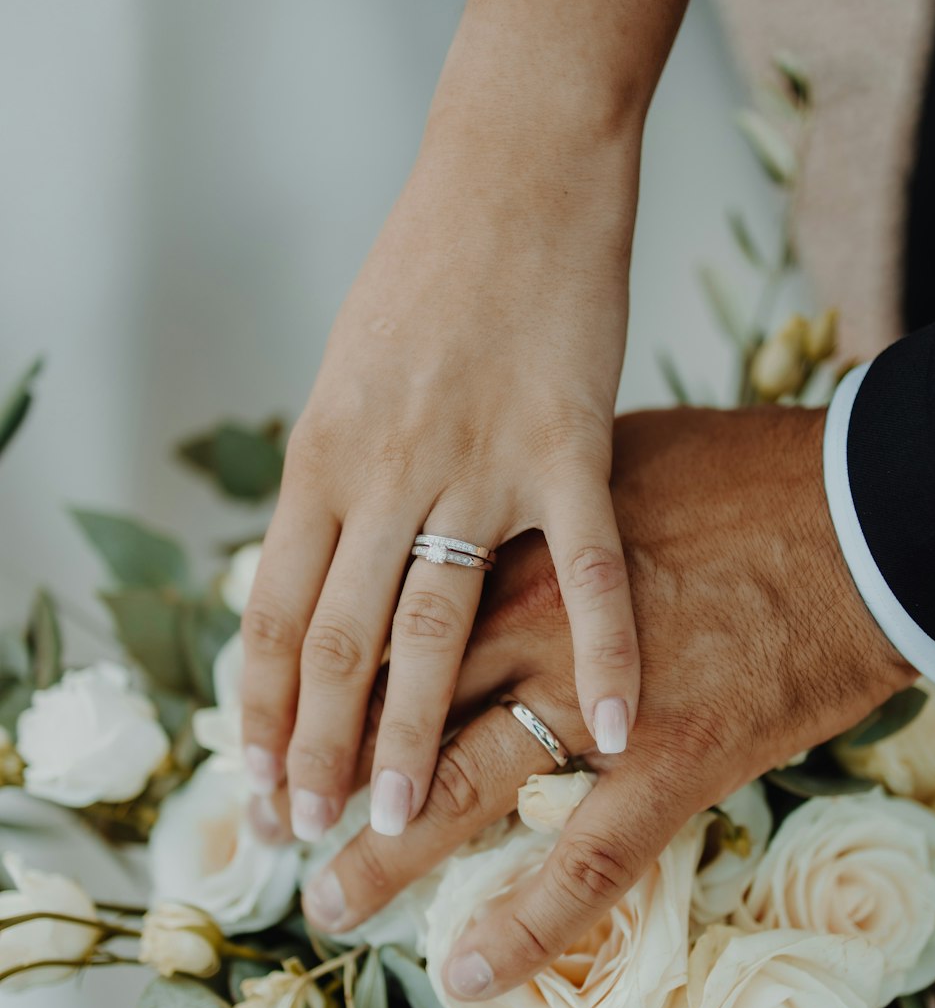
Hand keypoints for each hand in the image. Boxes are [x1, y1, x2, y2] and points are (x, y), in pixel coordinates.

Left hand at [240, 106, 642, 846]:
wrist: (511, 169)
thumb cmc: (428, 274)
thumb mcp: (347, 378)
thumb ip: (333, 484)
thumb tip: (312, 572)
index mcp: (321, 456)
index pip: (273, 611)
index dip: (260, 709)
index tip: (256, 788)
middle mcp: (381, 469)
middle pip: (336, 639)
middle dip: (315, 750)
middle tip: (308, 838)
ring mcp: (473, 459)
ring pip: (429, 622)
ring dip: (409, 731)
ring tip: (391, 819)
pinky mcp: (566, 441)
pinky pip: (583, 565)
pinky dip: (601, 651)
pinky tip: (605, 729)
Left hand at [301, 406, 916, 995]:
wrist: (860, 514)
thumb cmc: (742, 476)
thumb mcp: (611, 457)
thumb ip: (534, 504)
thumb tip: (492, 510)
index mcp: (514, 551)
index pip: (391, 624)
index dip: (332, 681)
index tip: (288, 716)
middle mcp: (532, 627)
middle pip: (402, 710)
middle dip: (332, 771)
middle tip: (275, 820)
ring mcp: (596, 702)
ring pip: (466, 786)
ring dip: (390, 853)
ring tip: (329, 900)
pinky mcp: (672, 763)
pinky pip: (586, 862)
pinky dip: (527, 924)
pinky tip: (469, 972)